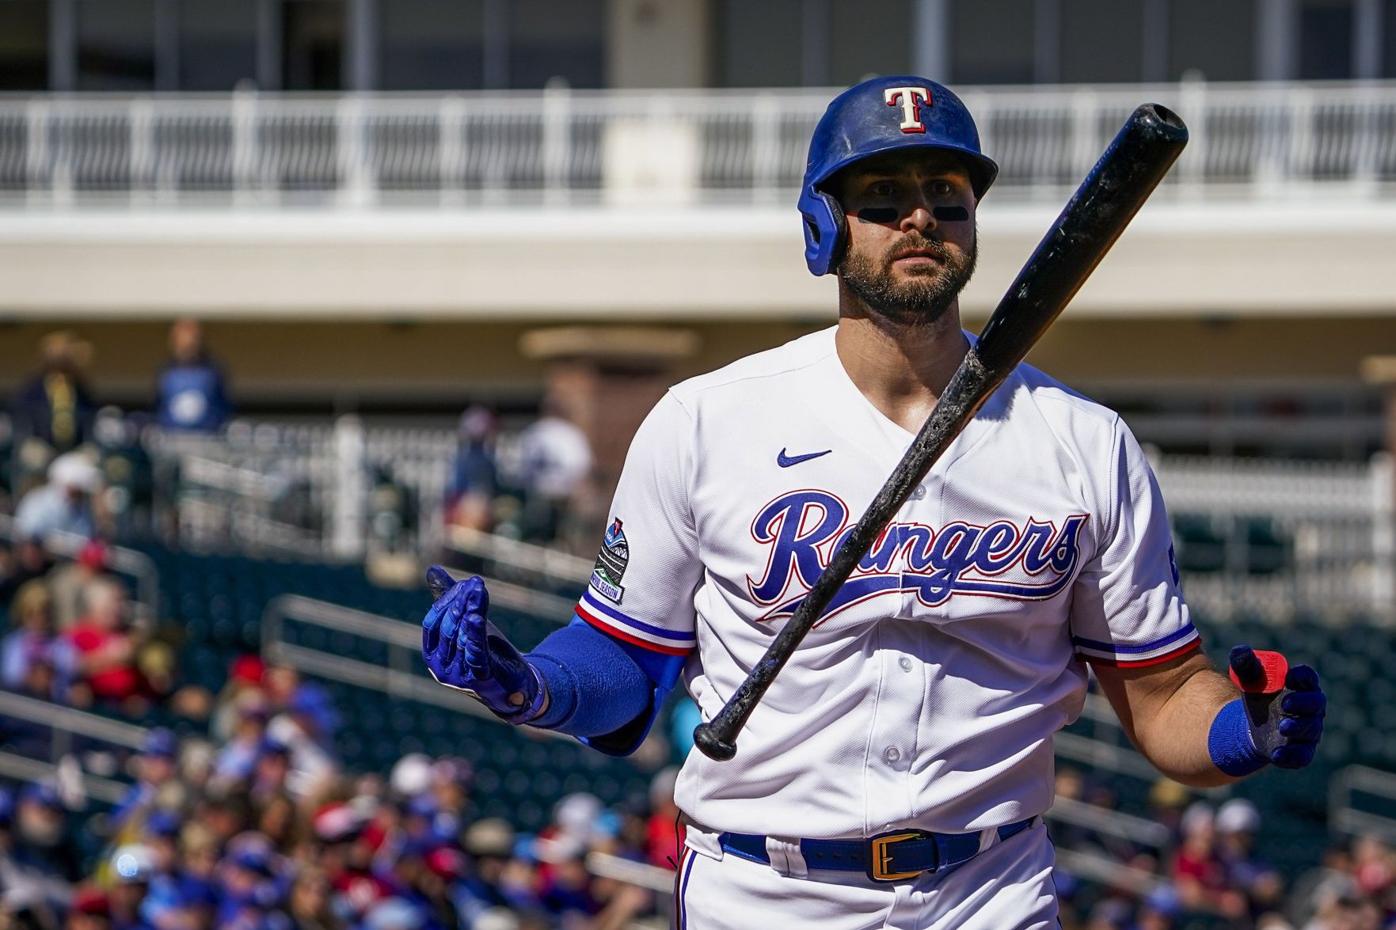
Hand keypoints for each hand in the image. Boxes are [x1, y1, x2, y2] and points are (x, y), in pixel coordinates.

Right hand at [421, 566, 546, 722]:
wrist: (513, 682)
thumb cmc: (486, 652)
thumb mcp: (466, 623)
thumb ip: (449, 599)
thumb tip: (432, 569)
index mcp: (431, 654)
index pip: (432, 622)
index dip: (447, 600)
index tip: (465, 584)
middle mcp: (439, 667)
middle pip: (447, 627)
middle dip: (461, 602)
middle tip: (476, 584)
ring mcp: (457, 675)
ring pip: (462, 636)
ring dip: (472, 610)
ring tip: (479, 591)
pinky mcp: (478, 679)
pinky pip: (474, 651)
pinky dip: (474, 633)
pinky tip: (476, 616)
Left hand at [1228, 645, 1325, 768]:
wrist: (1252, 723)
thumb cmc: (1258, 694)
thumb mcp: (1249, 678)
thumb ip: (1245, 662)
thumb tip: (1239, 650)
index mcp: (1301, 686)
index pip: (1308, 678)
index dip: (1303, 676)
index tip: (1290, 676)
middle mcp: (1310, 708)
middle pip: (1315, 704)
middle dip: (1304, 703)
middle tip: (1286, 703)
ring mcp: (1307, 731)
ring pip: (1310, 731)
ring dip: (1297, 728)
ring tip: (1282, 726)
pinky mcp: (1299, 751)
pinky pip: (1302, 756)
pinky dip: (1292, 756)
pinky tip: (1277, 755)